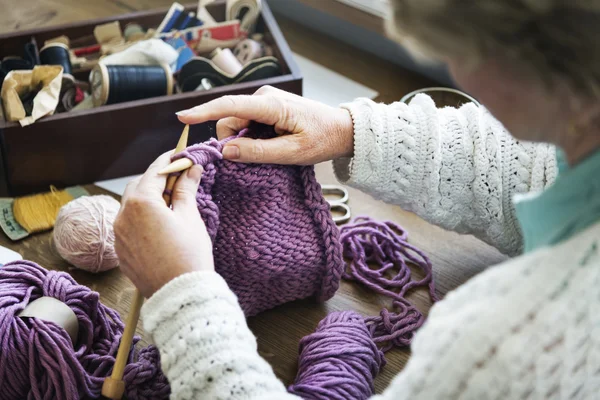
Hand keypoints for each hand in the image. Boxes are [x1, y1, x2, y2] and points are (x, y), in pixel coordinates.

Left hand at [114, 152, 212, 297]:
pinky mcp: (120, 250)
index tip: (180, 155)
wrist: (179, 294)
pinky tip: (160, 224)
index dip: (169, 161)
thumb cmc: (189, 255)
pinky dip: (142, 218)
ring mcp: (119, 234)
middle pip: (139, 186)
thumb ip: (186, 190)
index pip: (155, 172)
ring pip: (131, 206)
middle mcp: (123, 215)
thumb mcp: (190, 217)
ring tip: (171, 204)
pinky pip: (128, 225)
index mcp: (141, 202)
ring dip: (149, 199)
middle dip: (158, 180)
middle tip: (179, 180)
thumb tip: (191, 169)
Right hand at [176, 85, 354, 164]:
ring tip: (271, 151)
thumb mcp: (292, 153)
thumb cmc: (322, 140)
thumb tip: (226, 151)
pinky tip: (269, 145)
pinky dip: (251, 136)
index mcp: (271, 105)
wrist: (342, 130)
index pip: (230, 106)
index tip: (181, 118)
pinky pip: (248, 122)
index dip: (204, 112)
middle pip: (230, 120)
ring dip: (244, 140)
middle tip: (255, 159)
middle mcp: (264, 96)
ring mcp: (266, 100)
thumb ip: (258, 152)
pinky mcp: (267, 106)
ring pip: (238, 123)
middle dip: (233, 141)